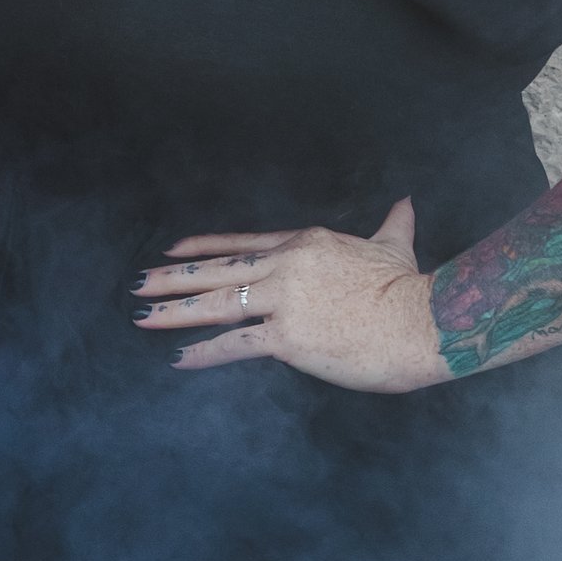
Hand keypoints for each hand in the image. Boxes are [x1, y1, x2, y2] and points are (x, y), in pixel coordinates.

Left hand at [135, 198, 449, 394]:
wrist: (423, 321)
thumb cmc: (411, 288)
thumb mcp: (395, 245)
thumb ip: (393, 223)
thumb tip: (406, 201)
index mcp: (305, 244)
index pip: (242, 245)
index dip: (204, 248)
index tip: (174, 250)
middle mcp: (286, 267)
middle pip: (217, 270)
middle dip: (173, 278)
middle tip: (138, 283)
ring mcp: (284, 301)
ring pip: (216, 304)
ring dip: (174, 311)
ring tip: (142, 316)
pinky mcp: (288, 337)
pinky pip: (235, 345)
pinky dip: (204, 353)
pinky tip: (179, 359)